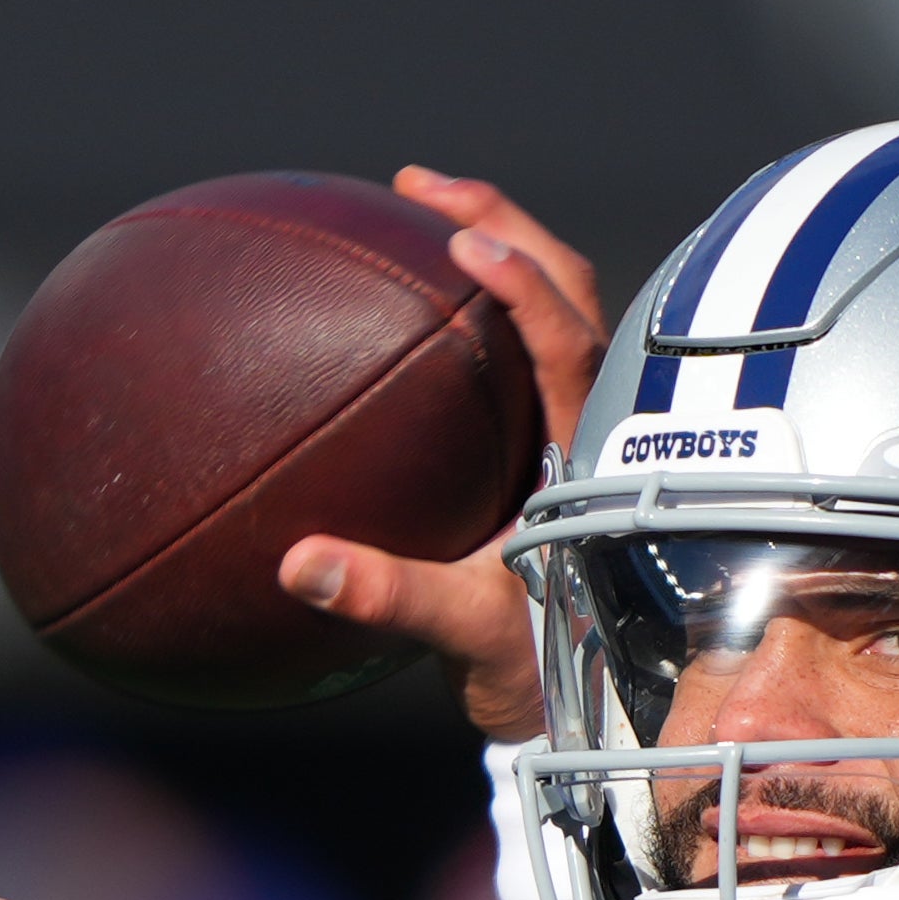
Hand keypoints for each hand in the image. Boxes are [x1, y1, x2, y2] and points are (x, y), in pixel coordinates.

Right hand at [277, 166, 607, 742]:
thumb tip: (300, 565)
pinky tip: (421, 308)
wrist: (594, 713)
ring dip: (504, 249)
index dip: (523, 280)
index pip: (568, 339)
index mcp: (590, 452)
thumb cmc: (540, 671)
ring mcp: (585, 430)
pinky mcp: (564, 447)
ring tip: (425, 216)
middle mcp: (598, 424)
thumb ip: (387, 596)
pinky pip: (536, 350)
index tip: (462, 235)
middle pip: (572, 287)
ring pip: (564, 307)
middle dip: (500, 219)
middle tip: (418, 186)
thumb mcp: (466, 634)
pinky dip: (491, 307)